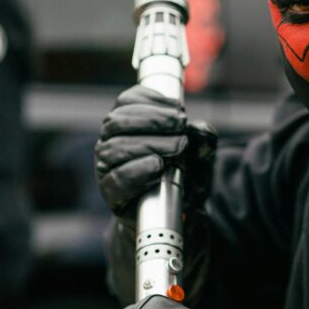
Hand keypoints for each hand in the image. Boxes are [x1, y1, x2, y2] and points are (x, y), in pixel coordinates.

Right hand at [95, 85, 215, 221]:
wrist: (181, 209)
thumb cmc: (185, 170)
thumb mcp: (200, 149)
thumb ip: (201, 136)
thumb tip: (196, 130)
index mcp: (128, 124)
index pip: (126, 101)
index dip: (150, 99)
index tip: (178, 107)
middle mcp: (112, 142)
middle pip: (116, 122)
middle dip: (152, 118)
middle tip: (180, 124)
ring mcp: (107, 168)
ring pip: (114, 148)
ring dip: (150, 143)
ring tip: (178, 147)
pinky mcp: (112, 194)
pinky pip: (115, 179)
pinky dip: (137, 170)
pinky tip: (157, 165)